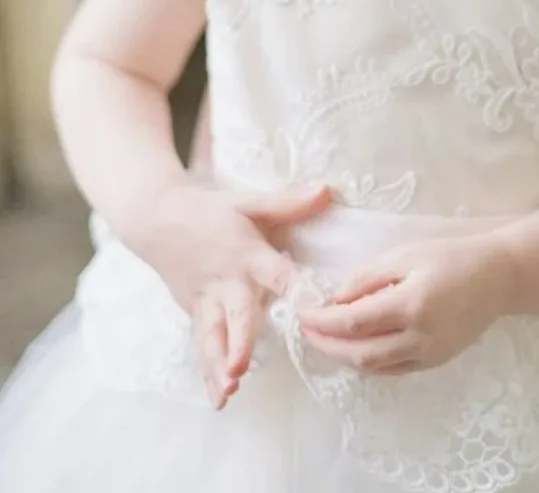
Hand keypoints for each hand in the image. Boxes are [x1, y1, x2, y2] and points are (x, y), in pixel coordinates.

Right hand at [127, 181, 331, 407]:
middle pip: (235, 317)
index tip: (312, 306)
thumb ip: (288, 203)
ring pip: (213, 339)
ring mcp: (208, 302)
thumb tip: (328, 191)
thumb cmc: (210, 211)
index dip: (293, 288)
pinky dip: (208, 372)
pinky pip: (203, 346)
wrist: (157, 220)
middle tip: (240, 369)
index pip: (273, 272)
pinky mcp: (196, 314)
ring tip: (228, 392)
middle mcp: (227, 283)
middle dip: (238, 343)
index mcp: (247, 255)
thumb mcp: (248, 202)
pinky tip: (218, 399)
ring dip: (219, 366)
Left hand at [298, 234, 510, 375]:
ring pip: (375, 367)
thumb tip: (336, 298)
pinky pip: (393, 369)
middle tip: (305, 331)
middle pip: (359, 352)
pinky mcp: (435, 361)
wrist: (498, 277)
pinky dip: (368, 362)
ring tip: (323, 340)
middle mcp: (419, 337)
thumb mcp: (406, 254)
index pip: (353, 322)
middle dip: (326, 344)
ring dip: (344, 357)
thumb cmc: (452, 257)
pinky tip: (355, 349)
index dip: (322, 322)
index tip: (301, 313)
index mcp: (410, 305)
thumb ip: (368, 277)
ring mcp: (428, 354)